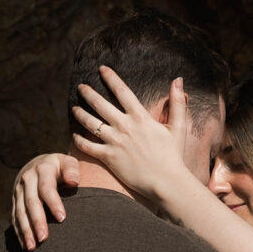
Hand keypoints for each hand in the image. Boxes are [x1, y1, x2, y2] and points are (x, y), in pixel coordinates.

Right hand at [12, 152, 80, 249]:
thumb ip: (72, 169)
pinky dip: (19, 232)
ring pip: (20, 212)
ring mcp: (18, 191)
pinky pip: (15, 217)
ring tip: (32, 247)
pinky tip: (25, 245)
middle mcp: (27, 179)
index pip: (46, 188)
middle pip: (31, 202)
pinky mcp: (14, 200)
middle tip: (44, 238)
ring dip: (25, 230)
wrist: (39, 164)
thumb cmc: (61, 167)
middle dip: (37, 221)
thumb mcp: (68, 162)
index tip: (62, 218)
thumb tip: (74, 181)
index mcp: (42, 169)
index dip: (54, 203)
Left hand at [70, 67, 190, 199]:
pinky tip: (74, 136)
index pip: (122, 91)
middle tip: (81, 87)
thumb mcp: (178, 127)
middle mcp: (125, 126)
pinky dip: (79, 140)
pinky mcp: (109, 158)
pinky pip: (88, 146)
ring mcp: (115, 142)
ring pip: (91, 123)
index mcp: (140, 117)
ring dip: (80, 114)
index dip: (110, 78)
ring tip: (74, 109)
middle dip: (88, 93)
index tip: (101, 69)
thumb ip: (177, 103)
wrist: (166, 182)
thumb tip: (178, 79)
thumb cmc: (174, 156)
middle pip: (100, 104)